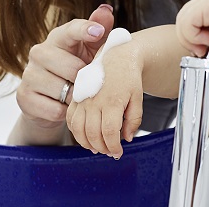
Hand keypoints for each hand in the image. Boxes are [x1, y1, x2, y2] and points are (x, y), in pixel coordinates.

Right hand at [14, 4, 114, 134]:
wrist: (52, 102)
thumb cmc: (76, 70)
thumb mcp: (90, 51)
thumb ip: (99, 31)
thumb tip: (106, 9)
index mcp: (58, 38)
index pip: (71, 29)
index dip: (84, 30)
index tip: (98, 32)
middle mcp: (39, 52)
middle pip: (72, 67)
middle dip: (85, 79)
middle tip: (88, 84)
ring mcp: (29, 74)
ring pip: (63, 90)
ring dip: (75, 98)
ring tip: (76, 95)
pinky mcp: (23, 97)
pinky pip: (54, 109)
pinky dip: (64, 113)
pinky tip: (64, 107)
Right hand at [66, 41, 143, 158]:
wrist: (117, 56)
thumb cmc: (129, 76)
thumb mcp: (138, 98)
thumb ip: (133, 120)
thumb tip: (126, 138)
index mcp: (112, 100)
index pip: (109, 132)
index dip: (113, 147)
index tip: (118, 152)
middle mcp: (95, 100)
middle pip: (93, 134)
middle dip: (102, 148)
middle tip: (110, 152)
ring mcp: (83, 99)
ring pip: (78, 129)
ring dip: (87, 143)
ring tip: (97, 147)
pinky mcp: (76, 97)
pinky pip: (70, 119)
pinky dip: (75, 131)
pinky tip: (85, 135)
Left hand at [175, 0, 208, 59]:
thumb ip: (200, 33)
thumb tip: (185, 39)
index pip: (187, 17)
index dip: (189, 36)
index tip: (203, 49)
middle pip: (182, 17)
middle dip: (187, 38)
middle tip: (202, 50)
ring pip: (182, 18)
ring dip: (190, 38)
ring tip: (208, 44)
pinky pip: (188, 20)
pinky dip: (194, 35)